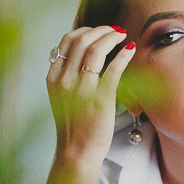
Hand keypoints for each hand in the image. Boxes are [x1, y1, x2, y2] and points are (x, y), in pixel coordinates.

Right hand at [46, 26, 135, 167]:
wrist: (76, 152)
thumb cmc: (73, 125)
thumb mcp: (61, 96)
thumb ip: (67, 75)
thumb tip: (82, 51)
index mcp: (53, 77)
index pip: (67, 41)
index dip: (85, 30)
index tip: (99, 31)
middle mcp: (65, 80)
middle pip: (82, 40)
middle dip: (101, 30)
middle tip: (115, 31)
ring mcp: (82, 89)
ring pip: (96, 49)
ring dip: (112, 37)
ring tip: (122, 36)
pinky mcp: (100, 99)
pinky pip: (113, 68)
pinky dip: (123, 54)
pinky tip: (130, 49)